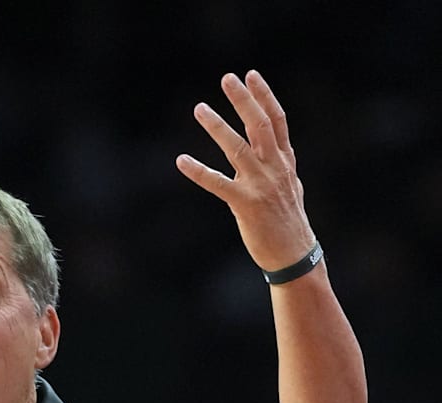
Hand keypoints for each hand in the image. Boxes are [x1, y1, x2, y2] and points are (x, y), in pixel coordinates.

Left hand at [176, 70, 314, 270]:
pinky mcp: (245, 204)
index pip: (276, 121)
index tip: (250, 75)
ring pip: (237, 148)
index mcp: (285, 161)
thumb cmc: (289, 222)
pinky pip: (217, 184)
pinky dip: (198, 171)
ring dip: (217, 126)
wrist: (294, 254)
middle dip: (244, 100)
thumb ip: (282, 165)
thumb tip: (280, 152)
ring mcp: (261, 185)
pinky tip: (181, 160)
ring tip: (199, 107)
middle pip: (260, 125)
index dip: (264, 96)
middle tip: (227, 78)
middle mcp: (275, 168)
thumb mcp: (291, 186)